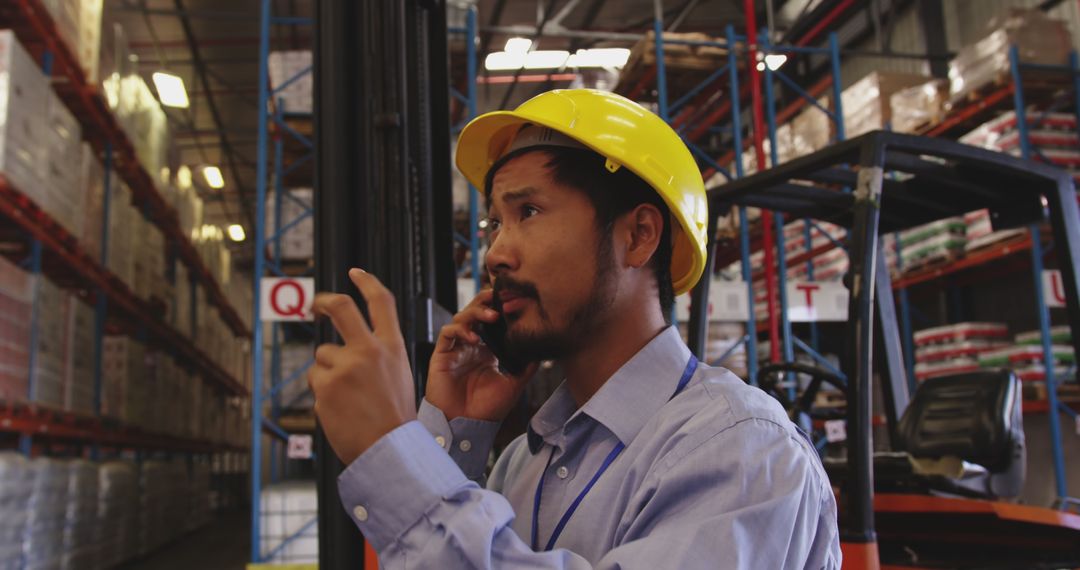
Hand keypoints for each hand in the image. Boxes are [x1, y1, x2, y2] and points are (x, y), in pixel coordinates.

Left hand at [307, 268, 416, 464]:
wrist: (388, 448)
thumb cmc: (394, 418)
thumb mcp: (398, 375)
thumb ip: (379, 354)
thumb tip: (352, 344)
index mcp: (392, 346)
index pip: (381, 301)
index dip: (366, 282)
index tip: (355, 273)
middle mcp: (369, 350)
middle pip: (341, 309)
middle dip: (324, 302)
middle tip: (316, 305)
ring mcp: (345, 366)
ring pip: (323, 356)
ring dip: (328, 373)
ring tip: (347, 398)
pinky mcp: (326, 385)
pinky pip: (316, 380)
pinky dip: (323, 393)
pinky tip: (340, 408)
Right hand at [426, 289, 537, 421]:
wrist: (466, 426)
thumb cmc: (487, 409)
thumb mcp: (513, 385)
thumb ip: (526, 367)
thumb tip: (541, 351)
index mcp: (487, 350)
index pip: (492, 322)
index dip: (500, 309)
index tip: (514, 300)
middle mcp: (471, 346)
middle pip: (475, 313)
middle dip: (486, 302)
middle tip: (499, 297)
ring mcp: (456, 349)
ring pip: (461, 318)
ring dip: (475, 312)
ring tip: (491, 316)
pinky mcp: (441, 355)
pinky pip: (448, 333)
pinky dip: (460, 329)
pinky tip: (474, 337)